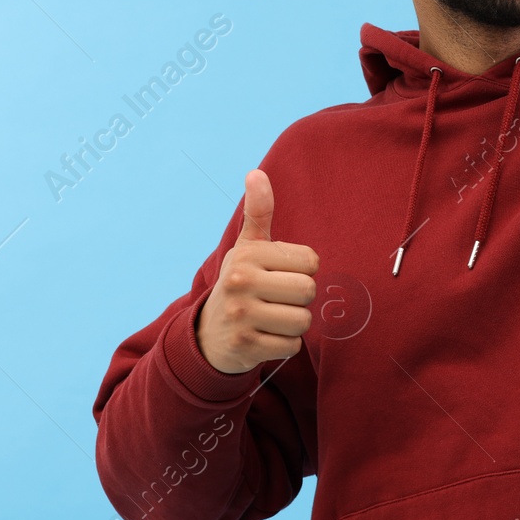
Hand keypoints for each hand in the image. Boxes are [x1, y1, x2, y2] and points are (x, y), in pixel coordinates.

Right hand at [196, 169, 319, 373]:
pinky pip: (292, 346)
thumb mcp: (247, 247)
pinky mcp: (246, 346)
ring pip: (303, 320)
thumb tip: (256, 173)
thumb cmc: (241, 283)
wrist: (208, 334)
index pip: (310, 260)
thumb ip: (258, 212)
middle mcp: (240, 282)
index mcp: (247, 255)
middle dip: (300, 298)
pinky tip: (266, 336)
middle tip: (278, 298)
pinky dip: (285, 344)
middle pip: (309, 290)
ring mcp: (241, 316)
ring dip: (294, 323)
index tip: (280, 274)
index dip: (303, 269)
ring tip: (272, 317)